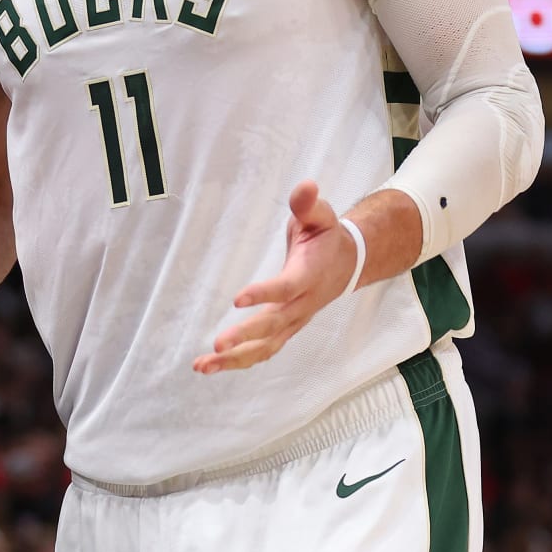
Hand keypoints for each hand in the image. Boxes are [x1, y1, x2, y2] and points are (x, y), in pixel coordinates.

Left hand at [194, 181, 358, 374]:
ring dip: (236, 359)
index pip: (287, 288)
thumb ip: (309, 204)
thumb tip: (305, 186)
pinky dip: (240, 360)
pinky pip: (264, 350)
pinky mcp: (287, 329)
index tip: (237, 298)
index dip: (264, 293)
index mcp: (310, 275)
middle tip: (216, 344)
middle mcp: (304, 304)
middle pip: (275, 325)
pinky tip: (211, 365)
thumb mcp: (322, 215)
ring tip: (202, 365)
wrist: (349, 262)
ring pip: (268, 346)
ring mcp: (296, 320)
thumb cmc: (327, 236)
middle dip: (246, 337)